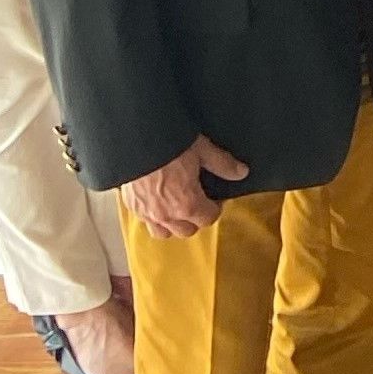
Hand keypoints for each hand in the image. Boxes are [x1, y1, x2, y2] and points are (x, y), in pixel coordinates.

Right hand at [122, 133, 247, 241]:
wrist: (137, 140)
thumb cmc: (169, 144)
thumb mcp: (202, 150)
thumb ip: (223, 164)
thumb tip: (241, 173)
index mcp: (187, 204)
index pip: (208, 219)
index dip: (215, 208)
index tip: (214, 198)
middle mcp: (166, 215)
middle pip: (187, 230)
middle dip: (195, 219)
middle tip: (197, 201)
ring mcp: (147, 213)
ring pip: (164, 232)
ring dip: (173, 224)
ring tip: (176, 206)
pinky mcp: (131, 206)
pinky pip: (145, 222)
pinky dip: (153, 217)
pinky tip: (157, 201)